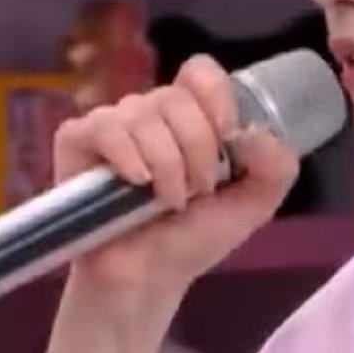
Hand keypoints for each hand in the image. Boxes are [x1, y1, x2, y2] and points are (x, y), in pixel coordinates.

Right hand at [51, 54, 299, 317]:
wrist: (148, 280)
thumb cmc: (194, 238)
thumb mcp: (254, 205)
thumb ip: (276, 166)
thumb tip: (252, 129)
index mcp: (191, 117)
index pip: (200, 72)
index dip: (216, 97)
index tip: (227, 137)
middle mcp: (150, 113)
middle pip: (175, 97)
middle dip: (196, 149)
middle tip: (197, 192)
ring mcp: (112, 125)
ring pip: (142, 113)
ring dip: (165, 164)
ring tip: (167, 202)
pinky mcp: (76, 142)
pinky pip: (102, 126)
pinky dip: (125, 154)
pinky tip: (135, 183)